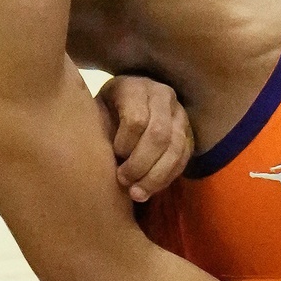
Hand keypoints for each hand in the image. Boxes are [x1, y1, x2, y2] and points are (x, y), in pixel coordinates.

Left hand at [95, 75, 193, 202]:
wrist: (124, 106)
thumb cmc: (104, 114)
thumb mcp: (95, 114)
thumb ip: (97, 129)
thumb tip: (92, 159)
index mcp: (133, 87)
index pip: (136, 120)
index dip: (125, 144)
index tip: (113, 156)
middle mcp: (161, 95)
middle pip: (159, 135)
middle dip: (141, 164)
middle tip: (124, 181)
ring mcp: (179, 113)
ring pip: (175, 148)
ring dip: (156, 176)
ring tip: (137, 194)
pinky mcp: (188, 132)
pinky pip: (183, 159)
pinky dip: (167, 178)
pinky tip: (150, 190)